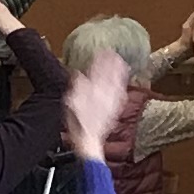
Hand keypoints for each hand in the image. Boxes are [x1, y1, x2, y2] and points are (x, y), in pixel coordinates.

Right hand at [63, 46, 132, 162]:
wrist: (89, 141)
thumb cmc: (78, 125)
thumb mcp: (71, 104)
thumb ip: (77, 88)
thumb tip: (79, 74)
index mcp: (92, 91)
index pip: (98, 71)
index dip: (101, 60)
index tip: (103, 51)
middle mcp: (104, 95)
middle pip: (110, 76)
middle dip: (112, 64)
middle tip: (114, 54)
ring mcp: (111, 102)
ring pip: (117, 83)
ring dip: (119, 73)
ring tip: (121, 63)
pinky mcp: (114, 110)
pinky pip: (120, 94)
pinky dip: (122, 86)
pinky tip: (122, 84)